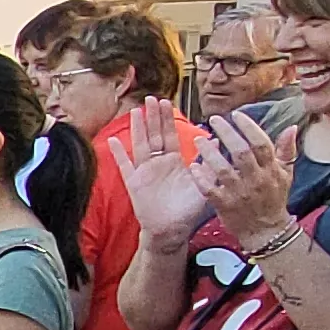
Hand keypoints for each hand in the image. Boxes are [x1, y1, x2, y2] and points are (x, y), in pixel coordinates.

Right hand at [121, 112, 211, 249]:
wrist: (171, 231)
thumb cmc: (187, 211)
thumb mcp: (202, 185)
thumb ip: (208, 163)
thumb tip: (216, 141)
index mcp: (174, 162)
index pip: (169, 135)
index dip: (167, 119)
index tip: (166, 102)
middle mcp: (158, 163)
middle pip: (154, 135)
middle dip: (152, 117)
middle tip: (151, 98)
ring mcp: (144, 172)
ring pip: (140, 145)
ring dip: (137, 128)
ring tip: (135, 111)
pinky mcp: (133, 183)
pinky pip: (124, 166)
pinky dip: (118, 153)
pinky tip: (113, 141)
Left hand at [194, 110, 300, 251]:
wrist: (266, 231)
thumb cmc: (274, 198)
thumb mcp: (286, 174)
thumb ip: (287, 150)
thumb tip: (292, 127)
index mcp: (270, 170)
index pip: (261, 143)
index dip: (248, 127)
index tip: (236, 114)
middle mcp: (255, 180)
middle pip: (241, 152)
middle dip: (227, 133)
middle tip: (214, 120)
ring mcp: (239, 193)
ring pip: (222, 169)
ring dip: (209, 152)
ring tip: (198, 139)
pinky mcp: (224, 205)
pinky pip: (209, 189)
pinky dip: (200, 178)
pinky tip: (192, 166)